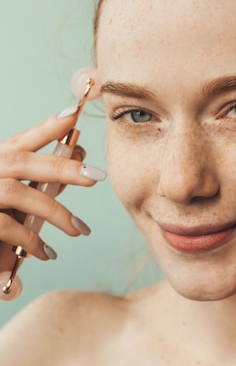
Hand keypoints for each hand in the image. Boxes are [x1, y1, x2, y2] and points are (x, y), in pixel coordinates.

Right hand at [0, 110, 105, 278]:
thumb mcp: (16, 197)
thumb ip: (42, 182)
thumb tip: (79, 162)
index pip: (22, 140)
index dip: (47, 127)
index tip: (73, 112)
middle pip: (22, 162)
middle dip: (62, 167)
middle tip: (96, 176)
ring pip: (17, 193)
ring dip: (54, 212)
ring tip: (80, 230)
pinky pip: (6, 227)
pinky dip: (31, 240)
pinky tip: (48, 253)